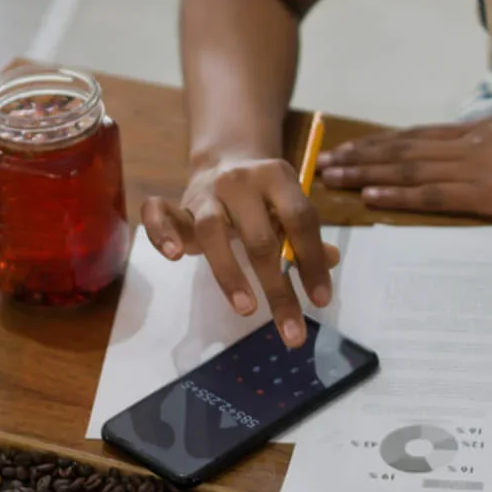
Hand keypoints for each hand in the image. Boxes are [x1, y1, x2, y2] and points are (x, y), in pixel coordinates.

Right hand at [141, 155, 337, 349]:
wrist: (226, 160)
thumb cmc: (264, 196)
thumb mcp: (289, 206)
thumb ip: (307, 234)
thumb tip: (332, 260)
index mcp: (277, 177)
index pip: (300, 219)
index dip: (312, 260)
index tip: (320, 302)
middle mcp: (241, 181)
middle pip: (260, 237)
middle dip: (278, 288)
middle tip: (292, 332)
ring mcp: (207, 192)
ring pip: (212, 231)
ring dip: (230, 274)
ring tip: (247, 310)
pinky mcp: (179, 204)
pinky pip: (160, 213)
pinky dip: (163, 233)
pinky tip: (175, 256)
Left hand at [318, 113, 491, 218]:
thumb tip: (486, 142)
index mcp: (480, 130)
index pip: (418, 135)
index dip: (381, 142)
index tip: (352, 145)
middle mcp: (469, 145)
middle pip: (403, 148)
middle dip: (362, 155)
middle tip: (326, 161)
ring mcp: (476, 168)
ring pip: (408, 168)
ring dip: (367, 172)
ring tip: (334, 176)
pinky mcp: (487, 194)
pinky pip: (432, 194)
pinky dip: (398, 194)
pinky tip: (372, 195)